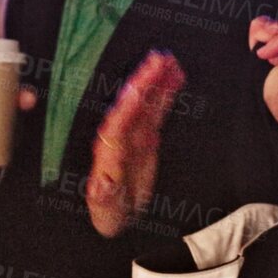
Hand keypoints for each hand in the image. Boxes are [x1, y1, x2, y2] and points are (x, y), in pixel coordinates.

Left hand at [86, 51, 184, 238]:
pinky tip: (175, 76)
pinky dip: (165, 93)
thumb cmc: (108, 215)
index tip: (137, 89)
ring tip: (168, 60)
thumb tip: (101, 184)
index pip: (117, 125)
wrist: (117, 217)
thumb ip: (103, 197)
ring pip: (146, 103)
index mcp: (108, 154)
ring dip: (156, 81)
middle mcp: (119, 139)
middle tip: (157, 60)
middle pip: (132, 106)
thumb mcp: (105, 212)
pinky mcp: (146, 137)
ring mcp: (134, 135)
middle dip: (144, 83)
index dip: (127, 107)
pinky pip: (156, 110)